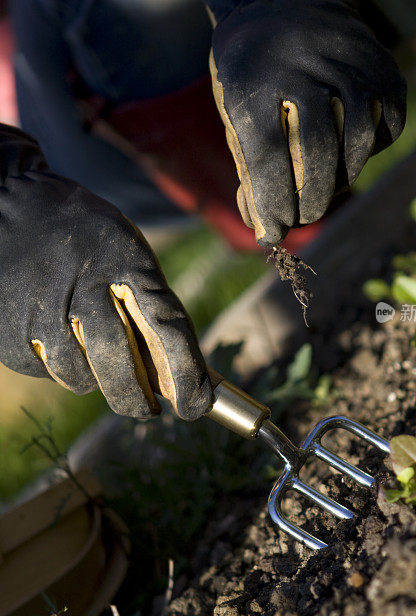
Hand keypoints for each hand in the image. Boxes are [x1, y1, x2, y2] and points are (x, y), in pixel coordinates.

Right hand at [0, 125, 211, 418]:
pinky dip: (57, 366)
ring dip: (93, 378)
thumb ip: (149, 306)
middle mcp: (86, 289)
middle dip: (135, 399)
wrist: (11, 204)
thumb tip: (169, 376)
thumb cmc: (85, 236)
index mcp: (128, 265)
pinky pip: (45, 371)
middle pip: (119, 365)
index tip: (196, 407)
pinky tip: (56, 338)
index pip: (169, 329)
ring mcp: (44, 311)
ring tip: (91, 354)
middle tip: (146, 411)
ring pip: (79, 377)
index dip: (187, 374)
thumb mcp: (127, 253)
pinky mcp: (10, 329)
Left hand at [200, 0, 405, 245]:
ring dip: (341, 181)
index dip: (273, 202)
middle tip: (302, 220)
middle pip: (317, 152)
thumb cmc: (251, 68)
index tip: (274, 232)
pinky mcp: (383, 67)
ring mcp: (350, 60)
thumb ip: (249, 166)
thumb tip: (267, 232)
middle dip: (310, 201)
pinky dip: (368, 153)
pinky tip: (347, 157)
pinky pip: (385, 128)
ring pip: (357, 142)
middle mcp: (305, 63)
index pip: (267, 154)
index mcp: (256, 76)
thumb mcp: (234, 106)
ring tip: (322, 193)